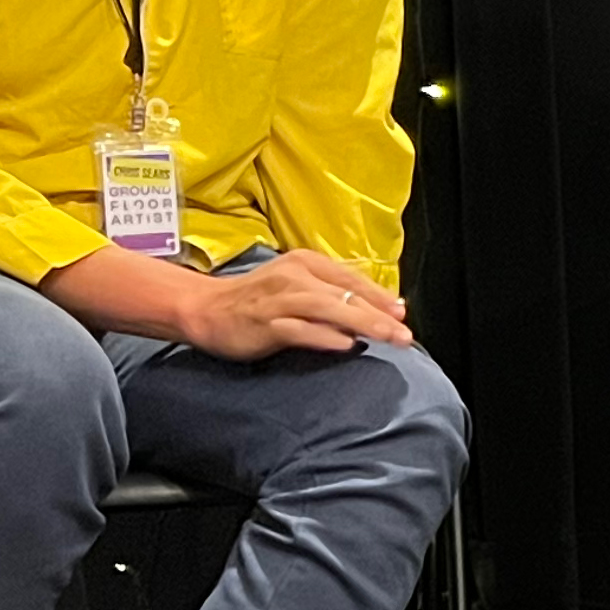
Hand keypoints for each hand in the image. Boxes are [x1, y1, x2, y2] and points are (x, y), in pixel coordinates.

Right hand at [181, 247, 412, 358]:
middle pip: (347, 295)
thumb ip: (329, 294)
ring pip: (331, 309)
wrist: (204, 308)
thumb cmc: (255, 299)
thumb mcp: (295, 286)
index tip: (402, 313)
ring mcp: (280, 298)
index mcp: (306, 263)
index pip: (352, 279)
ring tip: (389, 338)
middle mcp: (296, 276)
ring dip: (364, 324)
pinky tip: (347, 346)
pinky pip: (301, 329)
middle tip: (406, 335)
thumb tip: (373, 312)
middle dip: (381, 315)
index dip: (380, 297)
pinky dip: (326, 337)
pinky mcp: (266, 321)